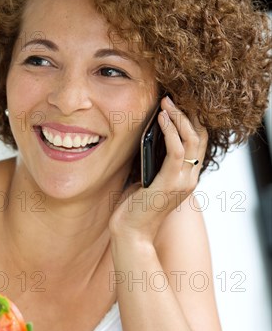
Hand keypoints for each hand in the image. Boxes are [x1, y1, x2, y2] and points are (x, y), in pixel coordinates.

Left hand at [109, 96, 207, 242]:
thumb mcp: (148, 178)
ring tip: (166, 103)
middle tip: (172, 97)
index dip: (191, 120)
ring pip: (191, 140)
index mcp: (187, 177)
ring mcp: (182, 182)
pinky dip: (170, 131)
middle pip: (199, 137)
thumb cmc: (135, 207)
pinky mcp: (169, 184)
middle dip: (187, 113)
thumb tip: (150, 134)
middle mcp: (190, 179)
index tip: (178, 102)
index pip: (198, 142)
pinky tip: (161, 119)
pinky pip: (176, 151)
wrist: (131, 233)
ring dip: (179, 117)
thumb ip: (155, 161)